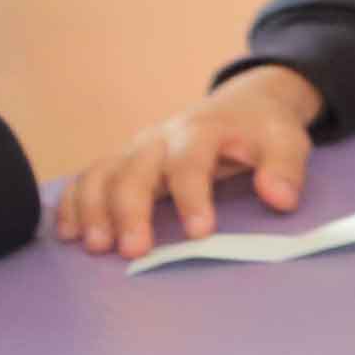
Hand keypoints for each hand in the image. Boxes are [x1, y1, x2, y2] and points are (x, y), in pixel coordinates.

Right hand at [58, 67, 320, 255]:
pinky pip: (89, 178)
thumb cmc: (262, 129)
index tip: (199, 233)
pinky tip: (67, 232)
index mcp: (201, 131)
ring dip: (92, 209)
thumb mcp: (286, 141)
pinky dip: (73, 203)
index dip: (192, 197)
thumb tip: (280, 198)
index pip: (190, 164)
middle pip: (134, 171)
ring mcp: (137, 149)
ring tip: (93, 246)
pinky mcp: (124, 161)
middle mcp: (160, 139)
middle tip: (133, 250)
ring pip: (102, 174)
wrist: (243, 104)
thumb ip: (285, 168)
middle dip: (130, 211)